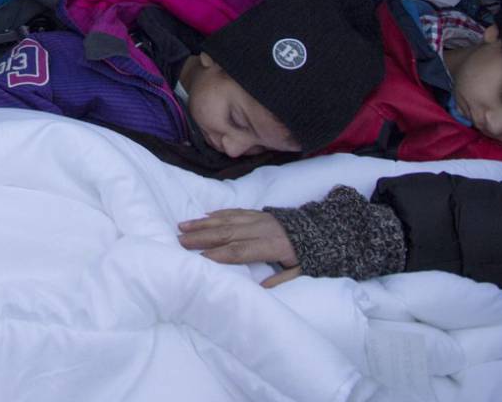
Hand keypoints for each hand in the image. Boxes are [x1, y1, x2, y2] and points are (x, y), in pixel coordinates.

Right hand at [177, 209, 302, 287]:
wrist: (321, 229)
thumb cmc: (309, 253)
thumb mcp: (301, 270)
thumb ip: (281, 280)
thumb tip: (260, 289)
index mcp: (271, 245)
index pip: (239, 250)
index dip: (219, 253)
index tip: (199, 257)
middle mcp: (260, 228)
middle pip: (226, 233)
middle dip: (202, 236)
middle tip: (180, 240)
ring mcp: (257, 218)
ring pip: (226, 219)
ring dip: (203, 223)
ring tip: (183, 226)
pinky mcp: (257, 212)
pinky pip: (234, 211)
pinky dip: (218, 213)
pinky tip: (204, 216)